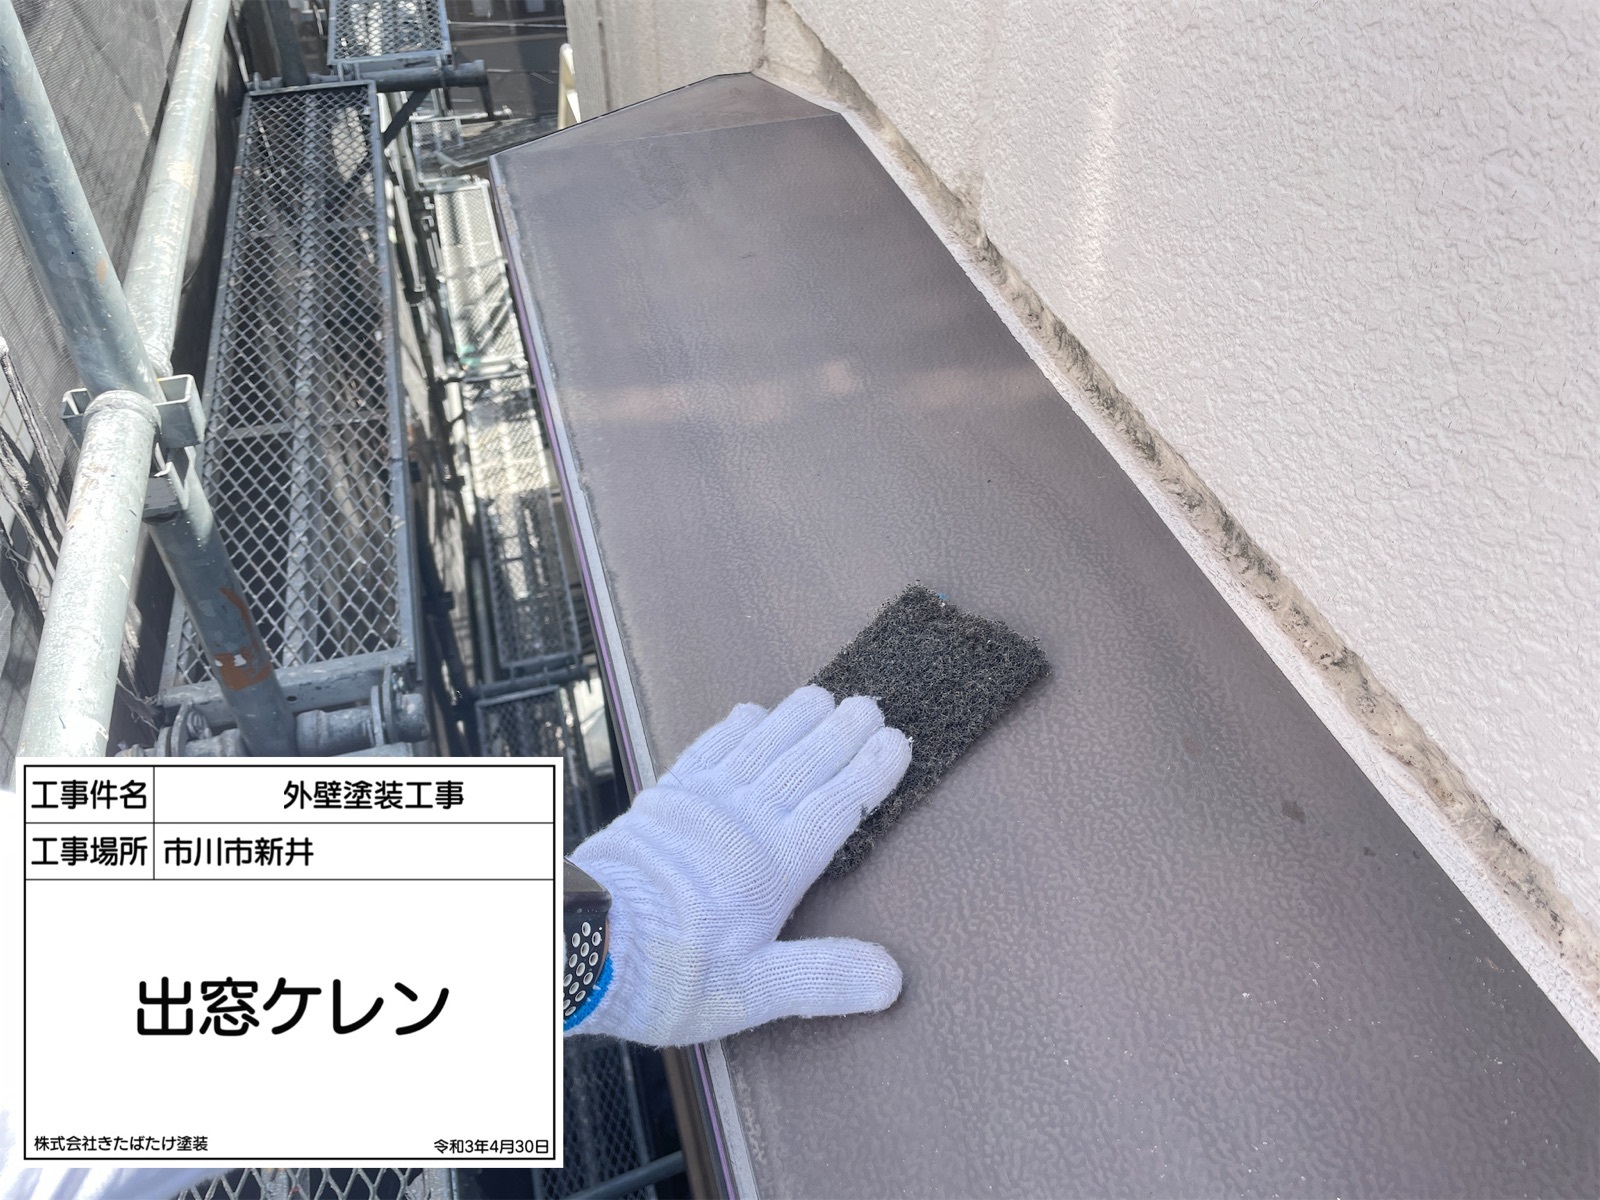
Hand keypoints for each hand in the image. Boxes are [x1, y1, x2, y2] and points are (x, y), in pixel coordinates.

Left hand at [567, 685, 912, 1045]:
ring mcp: (701, 804)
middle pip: (805, 764)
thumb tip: (891, 979)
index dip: (871, 773)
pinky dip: (735, 727)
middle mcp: (745, 821)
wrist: (579, 941)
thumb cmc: (666, 974)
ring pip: (761, 746)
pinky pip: (708, 748)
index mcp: (775, 866)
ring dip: (795, 719)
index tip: (899, 742)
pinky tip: (750, 713)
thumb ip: (821, 977)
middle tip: (871, 706)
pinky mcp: (664, 799)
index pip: (837, 806)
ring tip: (824, 696)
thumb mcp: (750, 993)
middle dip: (842, 733)